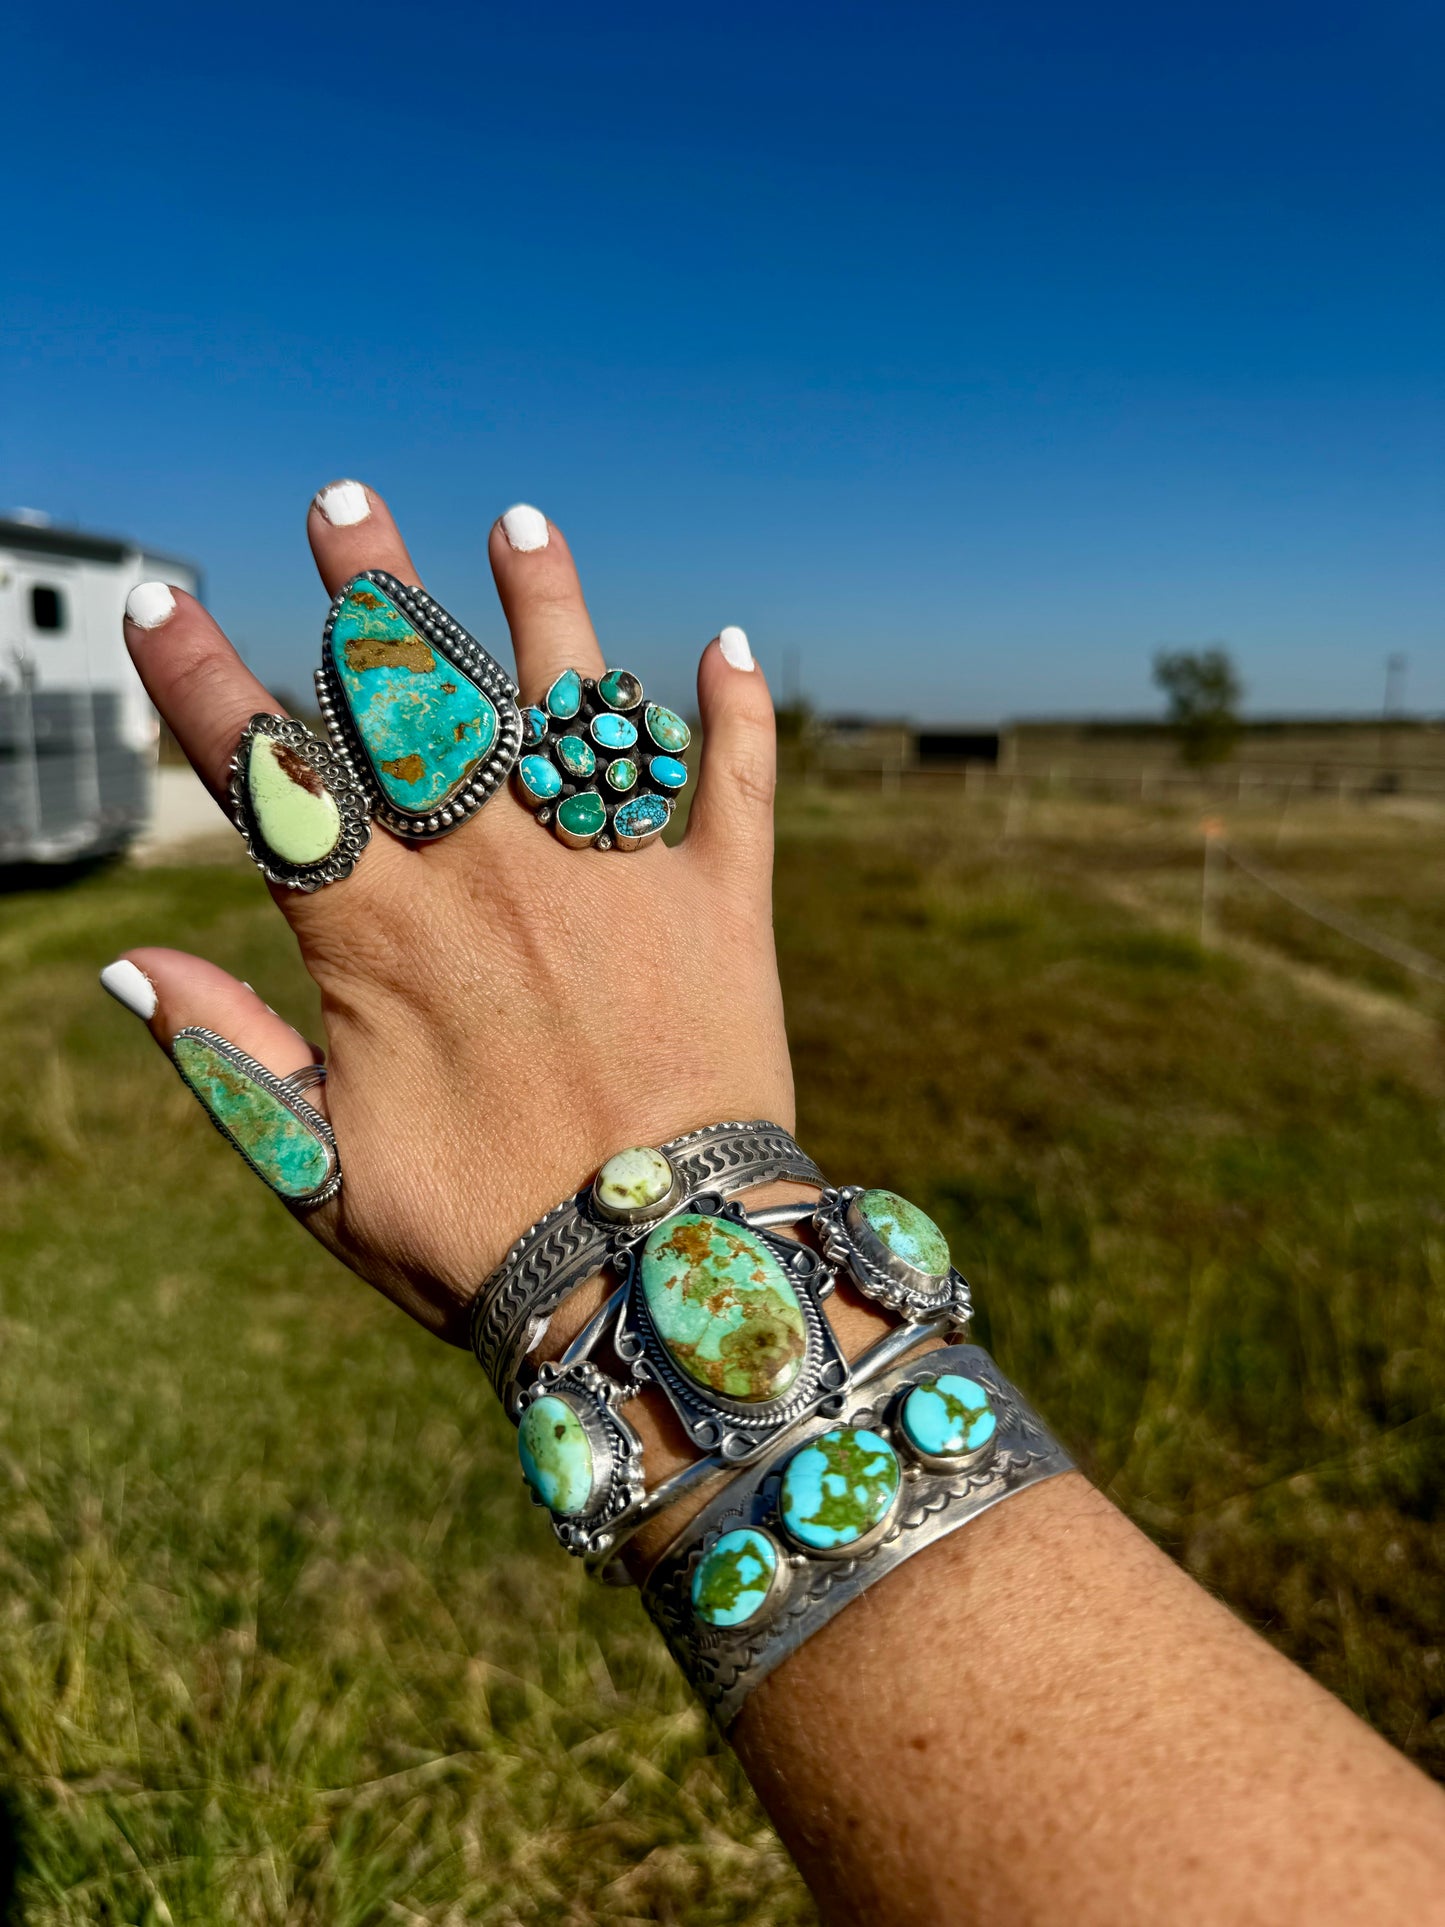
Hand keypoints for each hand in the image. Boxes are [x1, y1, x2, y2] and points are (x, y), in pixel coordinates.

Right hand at [106, 486, 791, 1341]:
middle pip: (417, 700)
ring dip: (542, 606)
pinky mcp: (721, 901)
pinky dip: (734, 714)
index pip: (272, 777)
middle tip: (344, 505)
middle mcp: (494, 871)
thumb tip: (124, 962)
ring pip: (569, 704)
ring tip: (519, 523)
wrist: (658, 1279)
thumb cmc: (476, 1235)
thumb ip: (226, 1053)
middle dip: (371, 595)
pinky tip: (729, 645)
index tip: (159, 602)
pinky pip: (732, 782)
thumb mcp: (317, 1165)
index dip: (203, 684)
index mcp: (380, 931)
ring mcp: (613, 874)